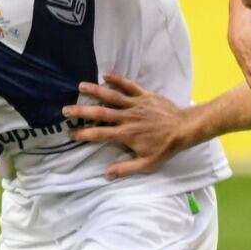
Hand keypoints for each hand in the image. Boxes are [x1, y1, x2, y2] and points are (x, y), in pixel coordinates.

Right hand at [64, 73, 190, 180]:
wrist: (184, 129)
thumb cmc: (165, 148)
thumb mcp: (147, 163)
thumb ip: (126, 168)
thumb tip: (107, 175)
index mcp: (126, 134)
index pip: (99, 134)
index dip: (84, 134)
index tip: (71, 134)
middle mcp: (127, 117)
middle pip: (100, 113)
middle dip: (81, 111)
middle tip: (65, 110)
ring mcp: (136, 105)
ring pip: (112, 96)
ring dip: (95, 91)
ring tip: (80, 86)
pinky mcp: (144, 96)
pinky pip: (129, 86)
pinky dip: (118, 79)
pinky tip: (106, 74)